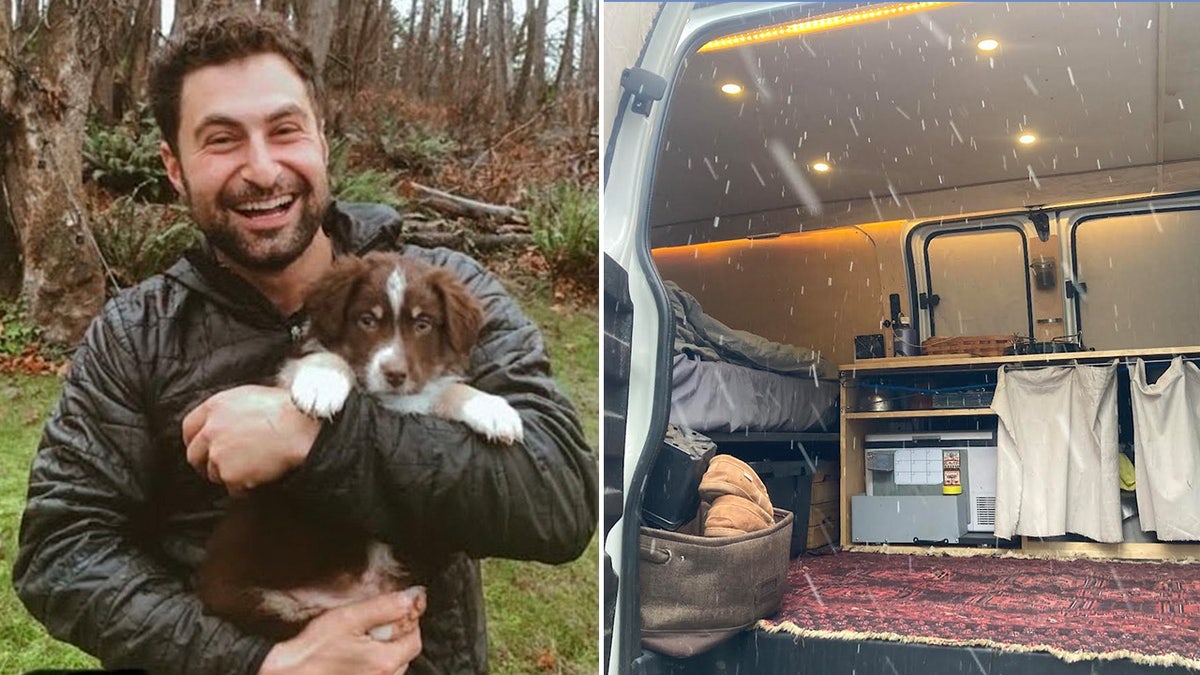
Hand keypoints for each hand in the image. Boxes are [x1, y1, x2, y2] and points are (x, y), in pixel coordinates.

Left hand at [182, 385, 320, 493]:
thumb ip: (230, 408)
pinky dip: (244, 486)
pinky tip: (261, 475)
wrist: (300, 429)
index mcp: (215, 407)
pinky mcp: (230, 475)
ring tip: (252, 467)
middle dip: (205, 462)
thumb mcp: (252, 396)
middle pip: (195, 454)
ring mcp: (218, 455)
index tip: (201, 447)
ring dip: (228, 474)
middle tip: (222, 465)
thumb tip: (228, 418)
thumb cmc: (287, 409)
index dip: (195, 439)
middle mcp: (210, 431)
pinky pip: (233, 487)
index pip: (189, 427)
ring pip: (214, 473)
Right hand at [258, 588, 426, 674]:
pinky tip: (354, 657)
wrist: (288, 674)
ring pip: (393, 666)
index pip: (414, 640)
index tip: (394, 613)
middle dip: (395, 637)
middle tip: (373, 626)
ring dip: (384, 652)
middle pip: (405, 654)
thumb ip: (383, 608)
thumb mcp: (348, 618)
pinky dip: (373, 665)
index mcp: (384, 661)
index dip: (406, 623)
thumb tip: (409, 599)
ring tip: (360, 642)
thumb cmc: (312, 650)